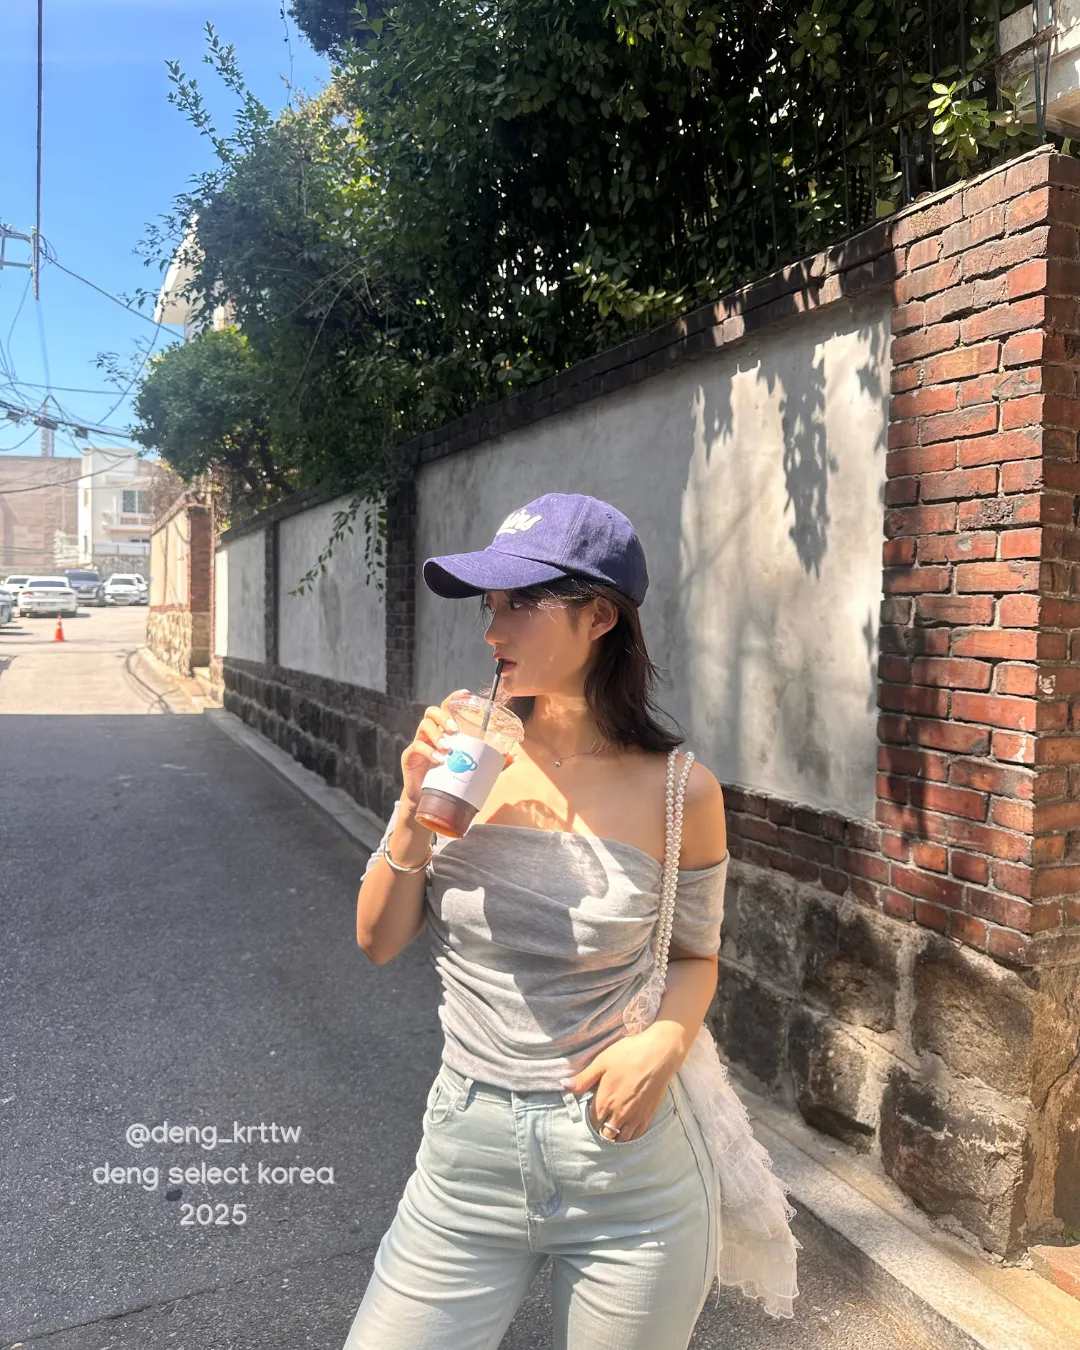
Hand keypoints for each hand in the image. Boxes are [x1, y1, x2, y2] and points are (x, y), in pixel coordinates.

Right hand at [399, 688, 517, 813]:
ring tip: (448, 747)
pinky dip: (429, 752)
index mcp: (444, 730)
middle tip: (455, 730)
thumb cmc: (449, 778)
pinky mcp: (409, 756)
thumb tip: (513, 755)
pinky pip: (416, 746)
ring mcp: (419, 742)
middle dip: (444, 717)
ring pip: (424, 726)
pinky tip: (439, 760)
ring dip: (437, 734)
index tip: (466, 694)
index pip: (447, 707)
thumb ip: (490, 762)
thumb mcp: (470, 768)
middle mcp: (431, 733)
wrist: (427, 799)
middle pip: (432, 711)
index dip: (454, 698)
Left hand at [560, 1025, 681, 1141]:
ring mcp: (635, 1116)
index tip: (591, 1114)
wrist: (659, 1053)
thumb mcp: (602, 1062)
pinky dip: (630, 1137)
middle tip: (601, 1124)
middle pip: (606, 1134)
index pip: (592, 1122)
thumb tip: (564, 1085)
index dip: (590, 1120)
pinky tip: (627, 1131)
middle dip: (601, 1131)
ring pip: (621, 1138)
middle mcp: (618, 1113)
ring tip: (612, 1130)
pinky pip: (636, 1135)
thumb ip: (584, 1078)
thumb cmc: (629, 1054)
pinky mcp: (648, 1115)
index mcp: (604, 1101)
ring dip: (615, 1137)